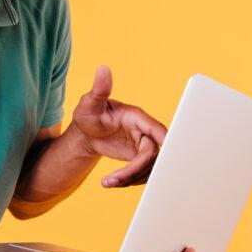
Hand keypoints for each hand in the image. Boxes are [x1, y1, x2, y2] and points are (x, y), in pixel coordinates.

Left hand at [71, 65, 167, 186]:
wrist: (88, 130)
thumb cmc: (89, 114)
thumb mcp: (90, 103)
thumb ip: (98, 89)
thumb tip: (102, 69)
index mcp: (138, 117)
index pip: (158, 131)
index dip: (163, 145)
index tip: (161, 161)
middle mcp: (145, 132)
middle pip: (153, 155)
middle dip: (136, 170)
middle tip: (115, 180)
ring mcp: (144, 146)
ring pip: (150, 167)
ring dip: (131, 179)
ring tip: (109, 182)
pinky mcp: (140, 158)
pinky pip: (143, 173)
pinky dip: (129, 181)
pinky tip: (111, 183)